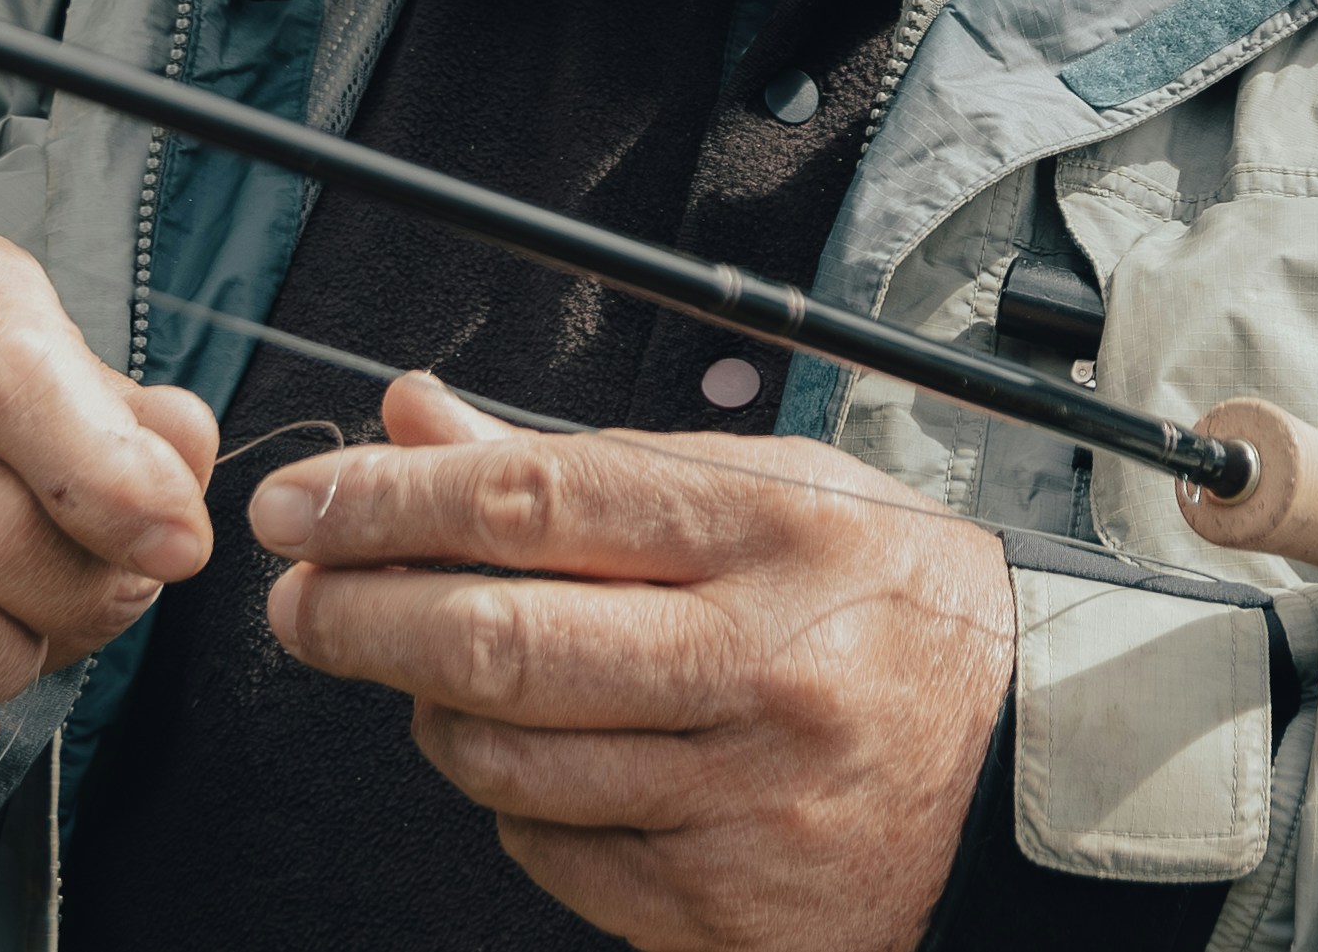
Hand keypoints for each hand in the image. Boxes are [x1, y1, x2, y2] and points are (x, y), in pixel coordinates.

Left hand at [256, 372, 1010, 951]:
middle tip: (297, 595)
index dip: (390, 500)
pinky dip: (513, 803)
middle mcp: (761, 666)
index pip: (536, 502)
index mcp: (772, 530)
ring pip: (503, 761)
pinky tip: (546, 760)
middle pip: (497, 644)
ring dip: (428, 712)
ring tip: (432, 672)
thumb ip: (578, 458)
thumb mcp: (759, 485)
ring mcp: (743, 800)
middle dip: (358, 615)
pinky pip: (550, 852)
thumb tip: (414, 415)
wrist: (1020, 751)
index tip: (302, 500)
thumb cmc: (875, 594)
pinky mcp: (726, 908)